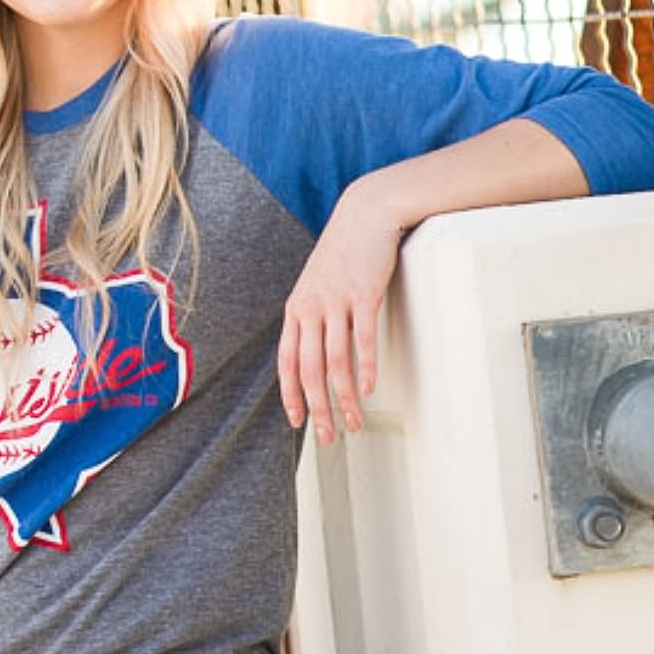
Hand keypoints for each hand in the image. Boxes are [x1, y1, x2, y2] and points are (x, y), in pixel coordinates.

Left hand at [277, 178, 404, 444]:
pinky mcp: (363, 296)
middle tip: (329, 437)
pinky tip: (366, 390)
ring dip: (343, 398)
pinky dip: (364, 367)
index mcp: (296, 310)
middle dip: (317, 408)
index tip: (297, 422)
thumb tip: (314, 350)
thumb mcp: (316, 285)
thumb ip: (312, 316)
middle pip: (309, 369)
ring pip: (335, 361)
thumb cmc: (342, 255)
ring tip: (354, 423)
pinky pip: (361, 339)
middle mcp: (310, 308)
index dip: (290, 394)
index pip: (287, 361)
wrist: (363, 216)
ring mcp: (336, 302)